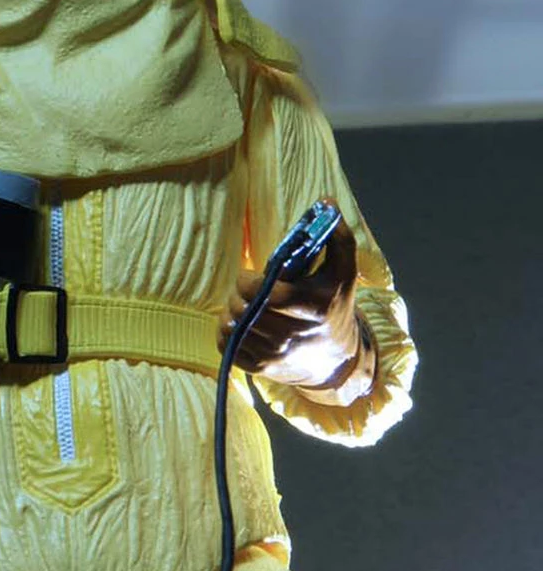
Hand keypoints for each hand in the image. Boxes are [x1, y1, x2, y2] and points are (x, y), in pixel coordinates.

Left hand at [219, 216, 363, 389]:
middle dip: (239, 294)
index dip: (249, 281)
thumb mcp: (344, 272)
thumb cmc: (334, 307)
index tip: (254, 276)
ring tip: (244, 304)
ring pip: (232, 326)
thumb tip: (326, 202)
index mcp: (311, 308)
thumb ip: (337, 237)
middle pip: (244, 308)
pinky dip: (226, 331)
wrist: (336, 361)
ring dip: (232, 310)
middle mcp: (291, 335)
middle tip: (247, 289)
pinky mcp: (259, 368)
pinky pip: (225, 345)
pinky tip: (240, 324)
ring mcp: (274, 355)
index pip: (263, 293)